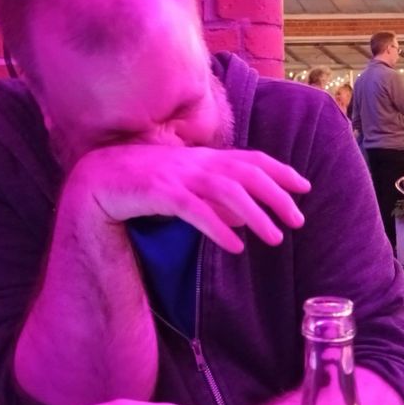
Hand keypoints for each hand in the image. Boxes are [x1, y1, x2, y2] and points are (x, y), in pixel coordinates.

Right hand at [67, 145, 310, 253]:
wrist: (98, 178)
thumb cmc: (144, 184)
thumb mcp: (186, 186)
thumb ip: (216, 197)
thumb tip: (248, 216)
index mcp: (204, 158)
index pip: (252, 159)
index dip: (280, 171)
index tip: (305, 186)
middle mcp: (196, 162)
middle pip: (247, 174)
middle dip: (277, 195)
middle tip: (298, 220)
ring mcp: (178, 175)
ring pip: (227, 191)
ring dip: (255, 215)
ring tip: (275, 239)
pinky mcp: (159, 193)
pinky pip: (195, 211)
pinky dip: (217, 228)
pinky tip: (234, 246)